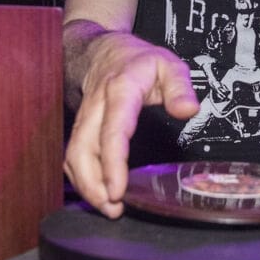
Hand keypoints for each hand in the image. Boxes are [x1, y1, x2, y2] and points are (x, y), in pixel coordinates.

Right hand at [63, 32, 197, 218]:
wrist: (104, 50)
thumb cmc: (137, 60)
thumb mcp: (168, 63)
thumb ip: (180, 86)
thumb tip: (187, 110)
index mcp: (120, 91)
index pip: (113, 130)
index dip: (112, 162)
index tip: (117, 189)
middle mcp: (96, 107)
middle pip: (82, 150)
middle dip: (93, 184)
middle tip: (112, 208)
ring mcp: (84, 119)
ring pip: (73, 156)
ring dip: (85, 186)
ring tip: (107, 207)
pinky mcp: (79, 129)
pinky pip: (72, 157)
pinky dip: (80, 179)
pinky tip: (95, 194)